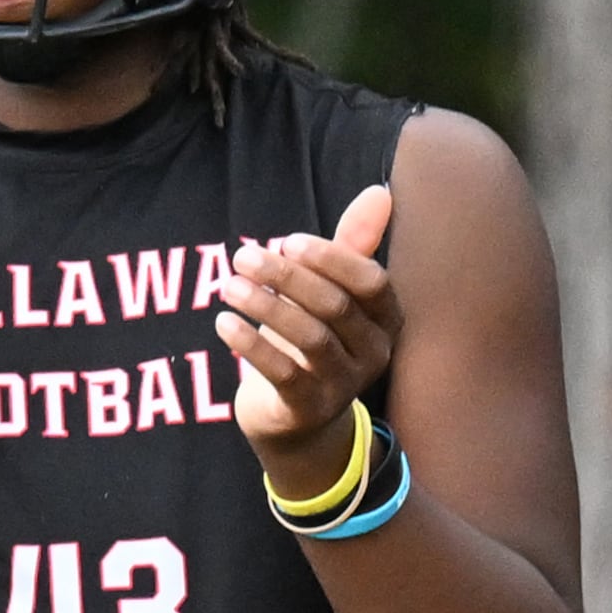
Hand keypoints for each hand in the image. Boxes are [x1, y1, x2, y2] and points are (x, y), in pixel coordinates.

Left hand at [223, 184, 397, 495]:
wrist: (297, 420)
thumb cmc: (314, 341)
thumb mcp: (332, 292)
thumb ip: (352, 245)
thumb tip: (379, 192)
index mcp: (387, 320)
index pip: (371, 282)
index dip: (330, 259)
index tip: (287, 242)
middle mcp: (376, 354)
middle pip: (336, 306)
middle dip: (287, 277)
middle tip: (242, 257)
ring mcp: (346, 385)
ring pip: (311, 339)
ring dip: (265, 306)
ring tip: (227, 286)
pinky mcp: (310, 409)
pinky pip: (284, 374)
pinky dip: (251, 345)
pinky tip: (224, 322)